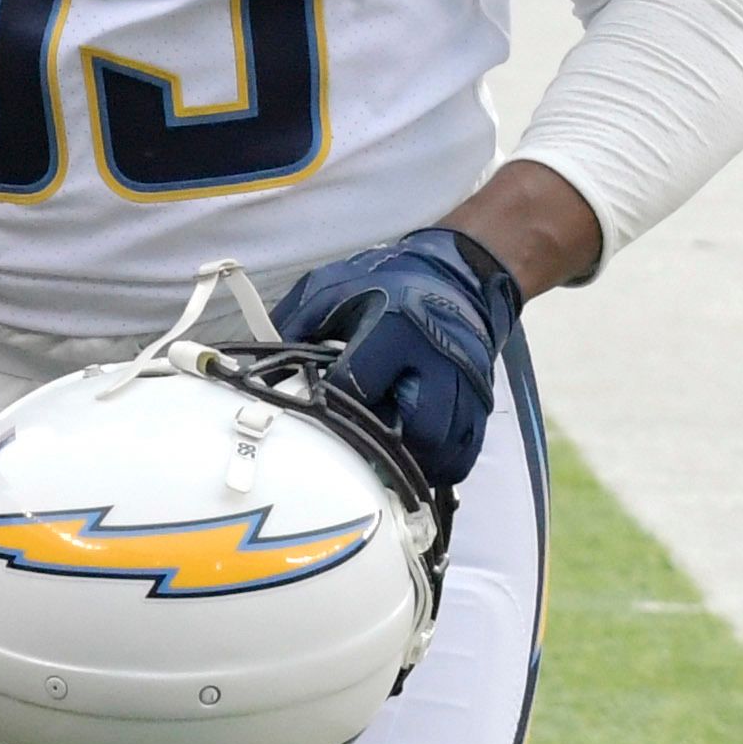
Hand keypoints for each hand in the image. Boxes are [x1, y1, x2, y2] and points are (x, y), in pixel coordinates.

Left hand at [270, 227, 524, 488]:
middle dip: (375, 446)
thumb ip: (296, 323)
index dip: (326, 408)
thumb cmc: (387, 282)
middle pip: (411, 429)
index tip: (306, 417)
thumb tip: (261, 368)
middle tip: (347, 447)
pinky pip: (464, 453)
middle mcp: (438, 360)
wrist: (460, 276)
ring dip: (407, 464)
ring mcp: (466, 386)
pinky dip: (437, 466)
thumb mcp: (332, 287)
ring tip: (376, 460)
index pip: (357, 384)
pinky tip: (409, 461)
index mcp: (396, 328)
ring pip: (442, 449)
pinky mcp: (482, 403)